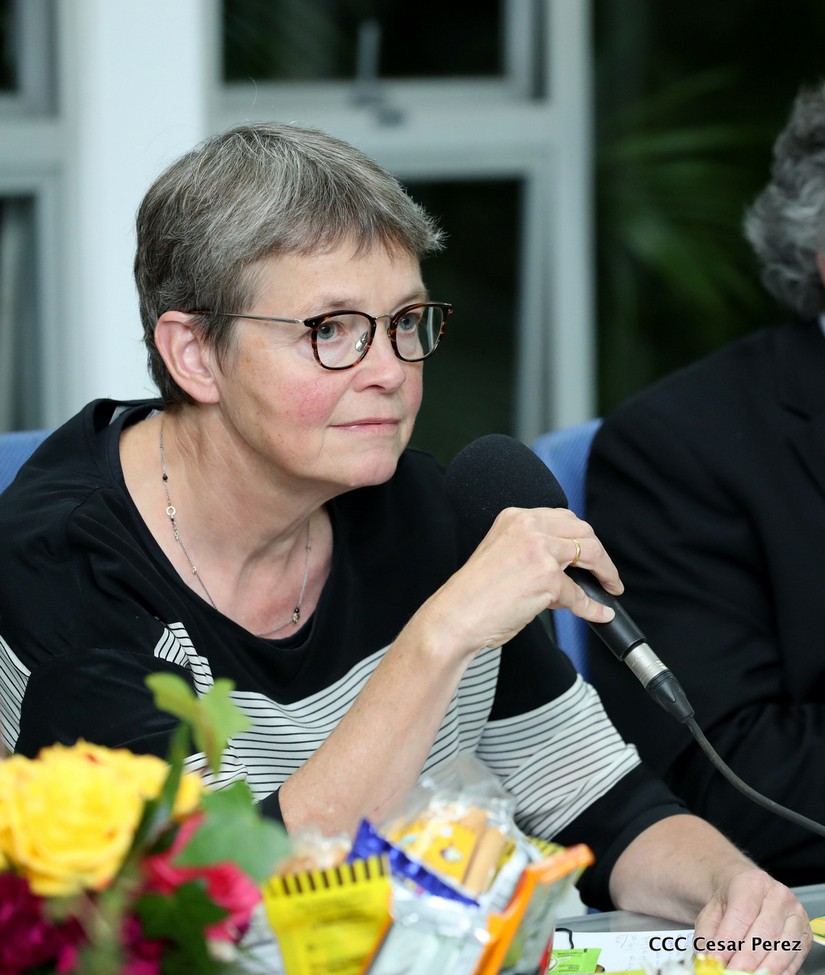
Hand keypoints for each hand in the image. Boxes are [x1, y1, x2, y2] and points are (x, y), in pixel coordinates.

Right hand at [415, 505, 622, 657]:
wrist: (456, 616)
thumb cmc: (474, 594)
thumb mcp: (502, 556)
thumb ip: (533, 552)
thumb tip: (570, 570)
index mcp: (515, 517)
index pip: (563, 518)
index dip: (583, 538)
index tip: (591, 554)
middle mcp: (528, 526)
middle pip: (583, 532)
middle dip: (600, 554)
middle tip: (606, 574)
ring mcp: (540, 549)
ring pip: (591, 554)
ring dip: (605, 573)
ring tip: (609, 588)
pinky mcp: (548, 576)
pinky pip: (579, 593)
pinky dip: (592, 606)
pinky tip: (597, 612)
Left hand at [694, 866, 810, 974]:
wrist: (749, 893)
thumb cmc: (732, 902)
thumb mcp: (712, 911)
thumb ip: (708, 934)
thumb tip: (708, 956)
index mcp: (752, 883)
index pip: (742, 914)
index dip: (729, 940)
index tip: (718, 958)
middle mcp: (778, 896)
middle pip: (764, 932)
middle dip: (747, 958)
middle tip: (732, 972)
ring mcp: (796, 915)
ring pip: (783, 947)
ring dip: (765, 968)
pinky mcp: (805, 934)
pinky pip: (795, 958)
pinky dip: (780, 972)